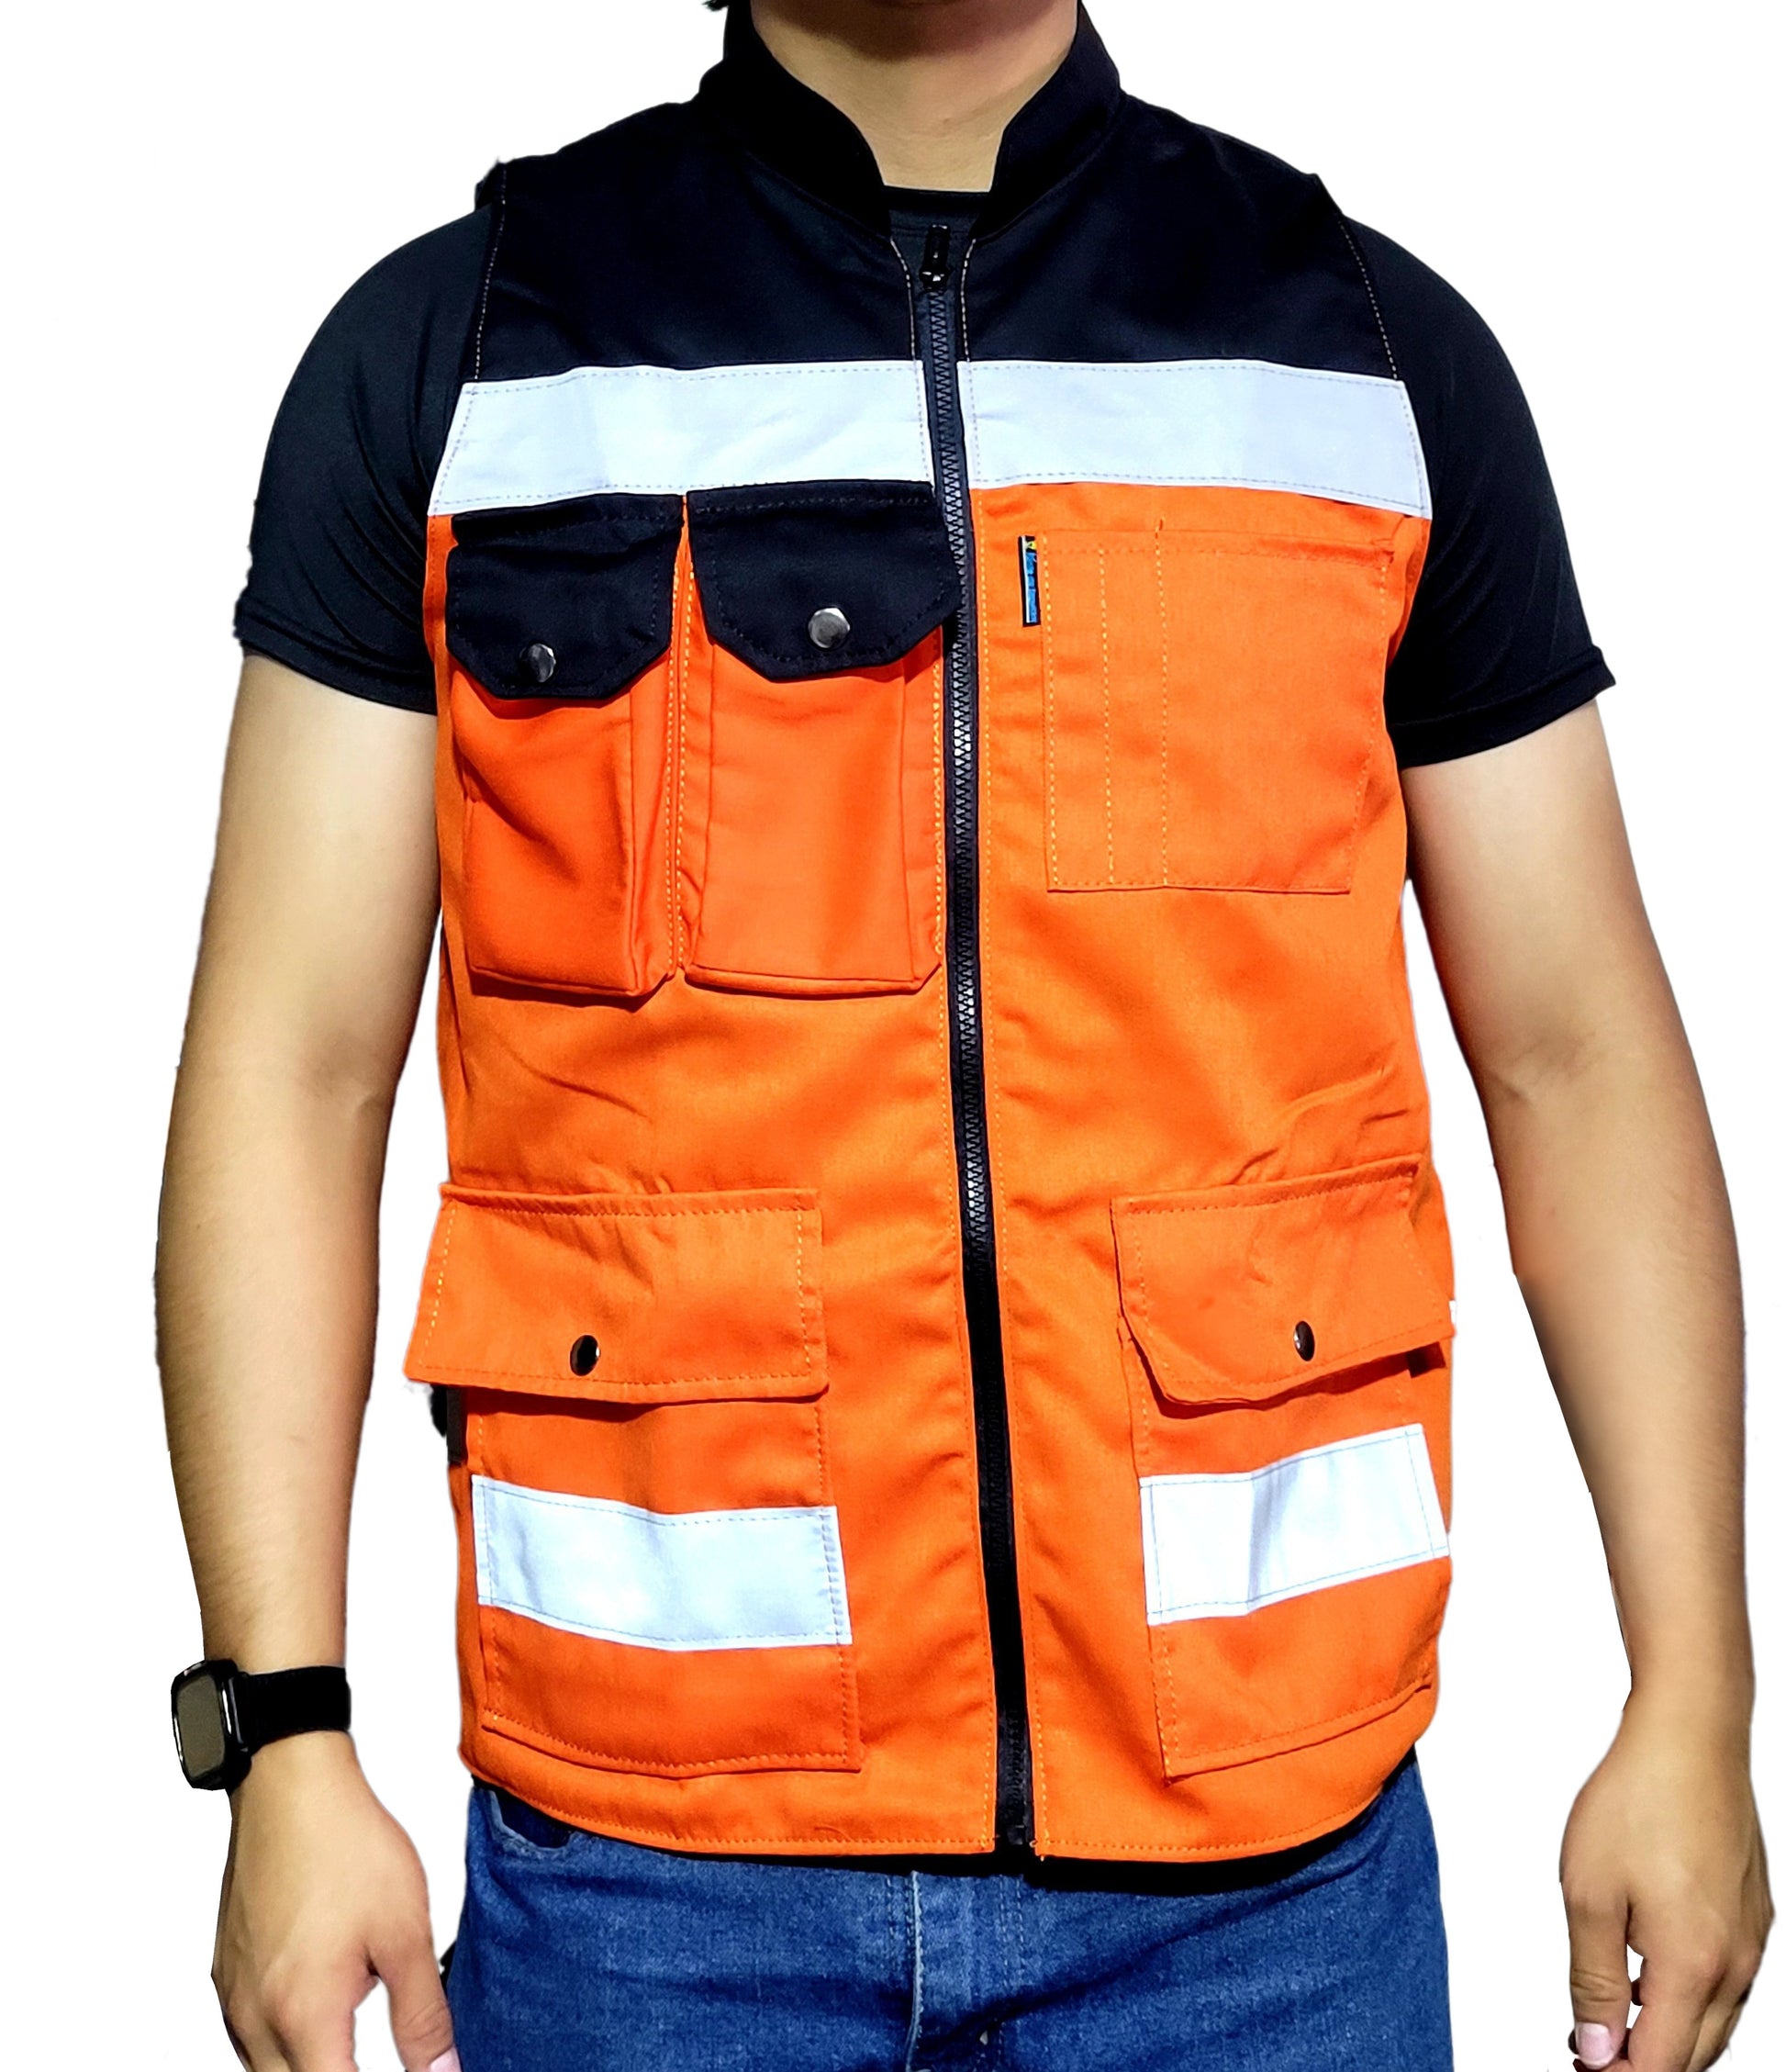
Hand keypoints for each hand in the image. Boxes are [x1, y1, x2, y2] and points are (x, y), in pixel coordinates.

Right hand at [212, 1732, 457, 2071]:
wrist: (289, 1783)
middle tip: (373, 2054)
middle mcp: (254, 2018)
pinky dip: (285, 2043)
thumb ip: (423, 2016)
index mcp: (303, 2016)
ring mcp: (233, 1997)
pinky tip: (320, 2007)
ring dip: (310, 2064)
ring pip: (265, 2070)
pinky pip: (250, 2037)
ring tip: (354, 2037)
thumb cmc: (345, 1844)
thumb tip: (442, 2071)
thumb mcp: (405, 1933)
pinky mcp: (225, 1972)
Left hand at [1561, 1700, 1770, 2069]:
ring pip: (1714, 2021)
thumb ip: (1595, 1983)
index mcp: (1694, 1967)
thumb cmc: (1639, 1800)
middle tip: (1591, 2053)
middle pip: (1695, 2054)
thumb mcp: (1590, 1895)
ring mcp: (1751, 1939)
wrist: (1690, 1736)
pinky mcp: (1753, 1913)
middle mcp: (1735, 1963)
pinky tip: (1649, 1972)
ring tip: (1612, 2018)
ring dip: (1668, 2032)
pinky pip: (1725, 1981)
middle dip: (1644, 2064)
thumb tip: (1598, 2051)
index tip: (1582, 2067)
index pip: (1662, 2065)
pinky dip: (1688, 1995)